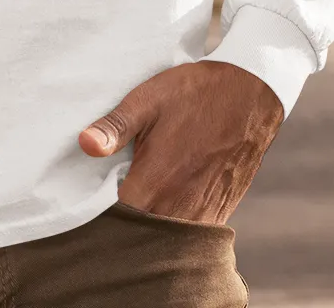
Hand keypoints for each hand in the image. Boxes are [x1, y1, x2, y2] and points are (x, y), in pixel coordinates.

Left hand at [78, 60, 283, 225]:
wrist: (249, 93)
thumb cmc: (194, 93)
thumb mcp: (147, 100)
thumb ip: (114, 127)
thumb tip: (84, 145)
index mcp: (155, 184)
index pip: (116, 223)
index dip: (99, 219)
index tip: (90, 205)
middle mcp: (179, 208)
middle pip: (140, 238)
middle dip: (122, 228)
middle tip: (109, 207)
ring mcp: (203, 214)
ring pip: (166, 241)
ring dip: (148, 230)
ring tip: (134, 208)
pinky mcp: (219, 212)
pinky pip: (189, 234)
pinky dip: (173, 228)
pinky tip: (163, 207)